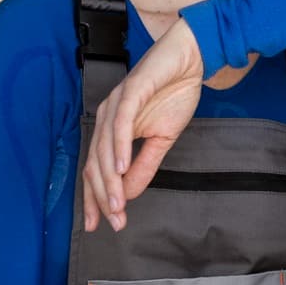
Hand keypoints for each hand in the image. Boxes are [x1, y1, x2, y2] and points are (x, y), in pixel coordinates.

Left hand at [81, 22, 208, 231]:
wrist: (190, 59)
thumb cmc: (174, 94)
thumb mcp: (162, 140)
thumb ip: (144, 166)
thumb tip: (127, 195)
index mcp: (111, 130)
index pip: (95, 170)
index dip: (96, 198)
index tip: (100, 225)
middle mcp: (106, 118)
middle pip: (95, 163)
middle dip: (103, 196)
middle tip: (114, 221)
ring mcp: (116, 104)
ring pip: (105, 147)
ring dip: (109, 179)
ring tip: (116, 204)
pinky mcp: (131, 91)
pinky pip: (121, 123)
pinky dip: (119, 146)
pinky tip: (121, 167)